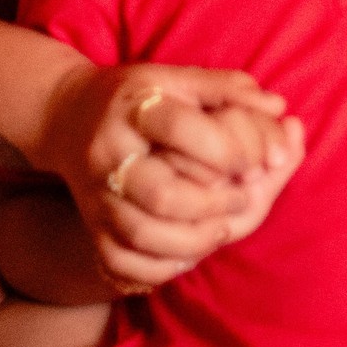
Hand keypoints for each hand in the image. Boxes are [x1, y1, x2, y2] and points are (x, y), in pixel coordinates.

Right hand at [38, 63, 301, 291]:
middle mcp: (109, 153)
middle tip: (245, 199)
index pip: (181, 131)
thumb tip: (280, 110)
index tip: (257, 161)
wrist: (66, 116)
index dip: (228, 150)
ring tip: (220, 229)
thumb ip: (228, 89)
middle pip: (162, 195)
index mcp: (134, 109)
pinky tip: (185, 254)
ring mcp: (96, 194)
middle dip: (214, 206)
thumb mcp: (176, 78)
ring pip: (142, 235)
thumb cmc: (136, 96)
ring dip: (192, 243)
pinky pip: (120, 262)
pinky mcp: (90, 225)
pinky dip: (157, 268)